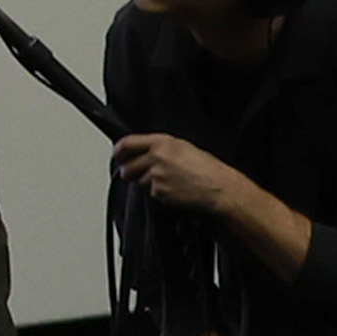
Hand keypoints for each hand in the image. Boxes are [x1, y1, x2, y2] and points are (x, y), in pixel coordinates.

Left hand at [117, 131, 268, 237]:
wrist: (218, 187)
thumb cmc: (207, 168)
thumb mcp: (183, 147)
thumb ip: (161, 147)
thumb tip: (144, 150)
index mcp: (161, 142)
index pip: (127, 144)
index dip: (119, 151)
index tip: (118, 155)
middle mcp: (156, 157)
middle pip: (128, 167)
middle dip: (130, 172)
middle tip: (138, 174)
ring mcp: (156, 175)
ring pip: (139, 181)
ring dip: (147, 183)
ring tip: (168, 181)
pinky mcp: (159, 191)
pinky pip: (151, 193)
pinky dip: (159, 193)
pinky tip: (174, 190)